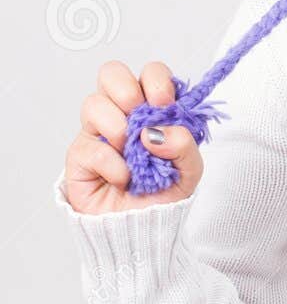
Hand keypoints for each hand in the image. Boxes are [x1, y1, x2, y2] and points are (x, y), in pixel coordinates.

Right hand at [63, 60, 203, 214]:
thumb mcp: (189, 171)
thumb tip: (158, 131)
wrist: (142, 231)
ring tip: (131, 155)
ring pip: (93, 104)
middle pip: (111, 72)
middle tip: (141, 118)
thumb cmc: (163, 194)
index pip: (150, 73)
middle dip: (127, 91)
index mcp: (151, 109)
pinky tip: (124, 179)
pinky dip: (113, 166)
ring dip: (118, 128)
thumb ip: (185, 146)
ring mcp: (97, 132)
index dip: (157, 81)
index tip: (166, 104)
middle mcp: (122, 114)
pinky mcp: (80, 155)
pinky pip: (91, 148)